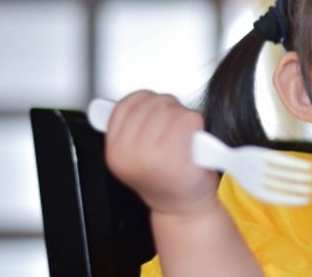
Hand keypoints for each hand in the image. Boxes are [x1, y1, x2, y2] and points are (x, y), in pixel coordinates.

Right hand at [104, 90, 219, 216]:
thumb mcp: (135, 156)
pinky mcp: (175, 156)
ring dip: (183, 116)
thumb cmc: (167, 180)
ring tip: (184, 136)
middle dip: (169, 109)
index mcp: (115, 150)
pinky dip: (196, 123)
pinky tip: (194, 139)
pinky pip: (188, 118)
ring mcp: (151, 154)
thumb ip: (129, 129)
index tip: (156, 113)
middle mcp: (128, 152)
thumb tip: (124, 102)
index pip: (127, 104)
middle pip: (152, 102)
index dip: (147, 102)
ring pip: (171, 108)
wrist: (183, 209)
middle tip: (175, 130)